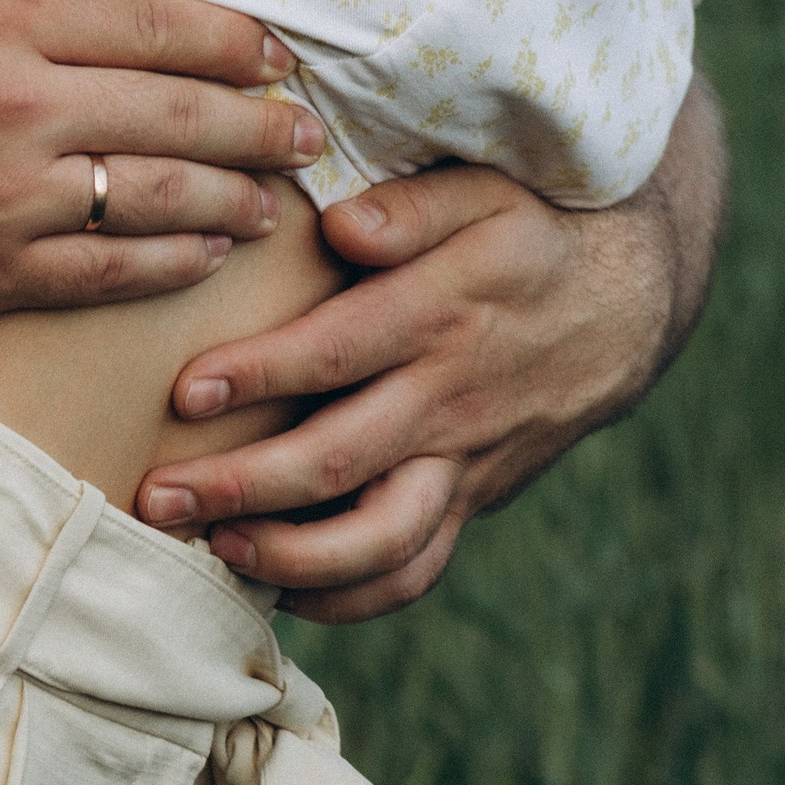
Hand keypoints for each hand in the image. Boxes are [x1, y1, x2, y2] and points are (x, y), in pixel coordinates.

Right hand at [0, 0, 330, 320]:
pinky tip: (208, 253)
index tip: (278, 55)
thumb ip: (34, 15)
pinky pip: (104, 275)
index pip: (156, 27)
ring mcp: (0, 201)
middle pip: (176, 114)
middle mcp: (10, 108)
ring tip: (276, 200)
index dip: (233, 43)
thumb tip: (149, 25)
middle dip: (259, 126)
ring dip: (233, 200)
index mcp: (1, 23)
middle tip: (308, 134)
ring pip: (155, 198)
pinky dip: (170, 263)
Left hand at [136, 96, 722, 622]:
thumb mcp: (485, 188)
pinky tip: (285, 593)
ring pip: (381, 538)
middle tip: (158, 500)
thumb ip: (411, 204)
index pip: (339, 353)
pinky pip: (415, 569)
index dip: (260, 376)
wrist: (626, 301)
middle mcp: (451, 397)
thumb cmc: (530, 228)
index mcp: (443, 310)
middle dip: (243, 488)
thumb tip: (341, 227)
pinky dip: (352, 597)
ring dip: (292, 558)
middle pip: (340, 460)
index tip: (185, 393)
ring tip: (216, 552)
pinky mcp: (473, 497)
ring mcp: (464, 459)